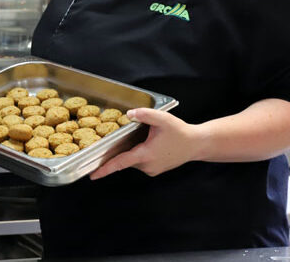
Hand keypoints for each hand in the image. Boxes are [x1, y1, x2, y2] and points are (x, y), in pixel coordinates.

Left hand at [88, 108, 202, 179]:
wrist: (197, 144)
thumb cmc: (180, 132)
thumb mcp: (162, 118)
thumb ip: (144, 114)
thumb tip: (129, 115)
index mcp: (145, 155)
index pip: (120, 163)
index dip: (105, 169)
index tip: (92, 175)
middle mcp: (147, 166)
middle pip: (125, 157)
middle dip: (122, 148)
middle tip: (132, 136)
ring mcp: (152, 169)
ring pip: (133, 159)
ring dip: (133, 149)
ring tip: (148, 137)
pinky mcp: (155, 169)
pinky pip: (141, 161)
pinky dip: (140, 152)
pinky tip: (150, 143)